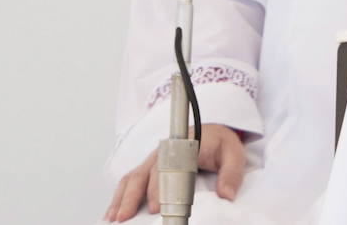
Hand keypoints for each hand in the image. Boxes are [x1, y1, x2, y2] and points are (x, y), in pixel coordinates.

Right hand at [105, 123, 243, 220]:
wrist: (211, 131)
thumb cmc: (219, 144)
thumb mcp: (233, 154)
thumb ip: (232, 174)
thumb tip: (227, 195)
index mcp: (184, 146)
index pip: (169, 168)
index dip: (160, 189)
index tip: (156, 207)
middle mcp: (164, 152)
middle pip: (144, 174)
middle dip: (134, 197)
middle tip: (126, 217)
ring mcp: (153, 160)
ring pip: (132, 178)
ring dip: (121, 198)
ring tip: (115, 218)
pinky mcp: (147, 168)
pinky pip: (128, 181)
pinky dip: (119, 196)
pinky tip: (112, 212)